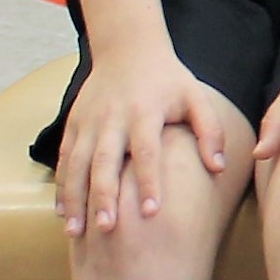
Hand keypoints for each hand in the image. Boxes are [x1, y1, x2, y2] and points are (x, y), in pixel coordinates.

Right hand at [55, 42, 230, 236]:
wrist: (127, 48)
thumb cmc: (168, 79)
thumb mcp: (195, 97)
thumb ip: (210, 130)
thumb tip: (218, 167)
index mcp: (144, 112)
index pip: (147, 151)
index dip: (149, 181)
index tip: (152, 212)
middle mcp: (112, 118)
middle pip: (105, 161)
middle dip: (103, 196)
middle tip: (107, 229)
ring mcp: (88, 121)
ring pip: (77, 164)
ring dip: (75, 198)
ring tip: (76, 232)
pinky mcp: (73, 123)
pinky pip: (65, 158)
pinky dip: (61, 186)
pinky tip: (62, 212)